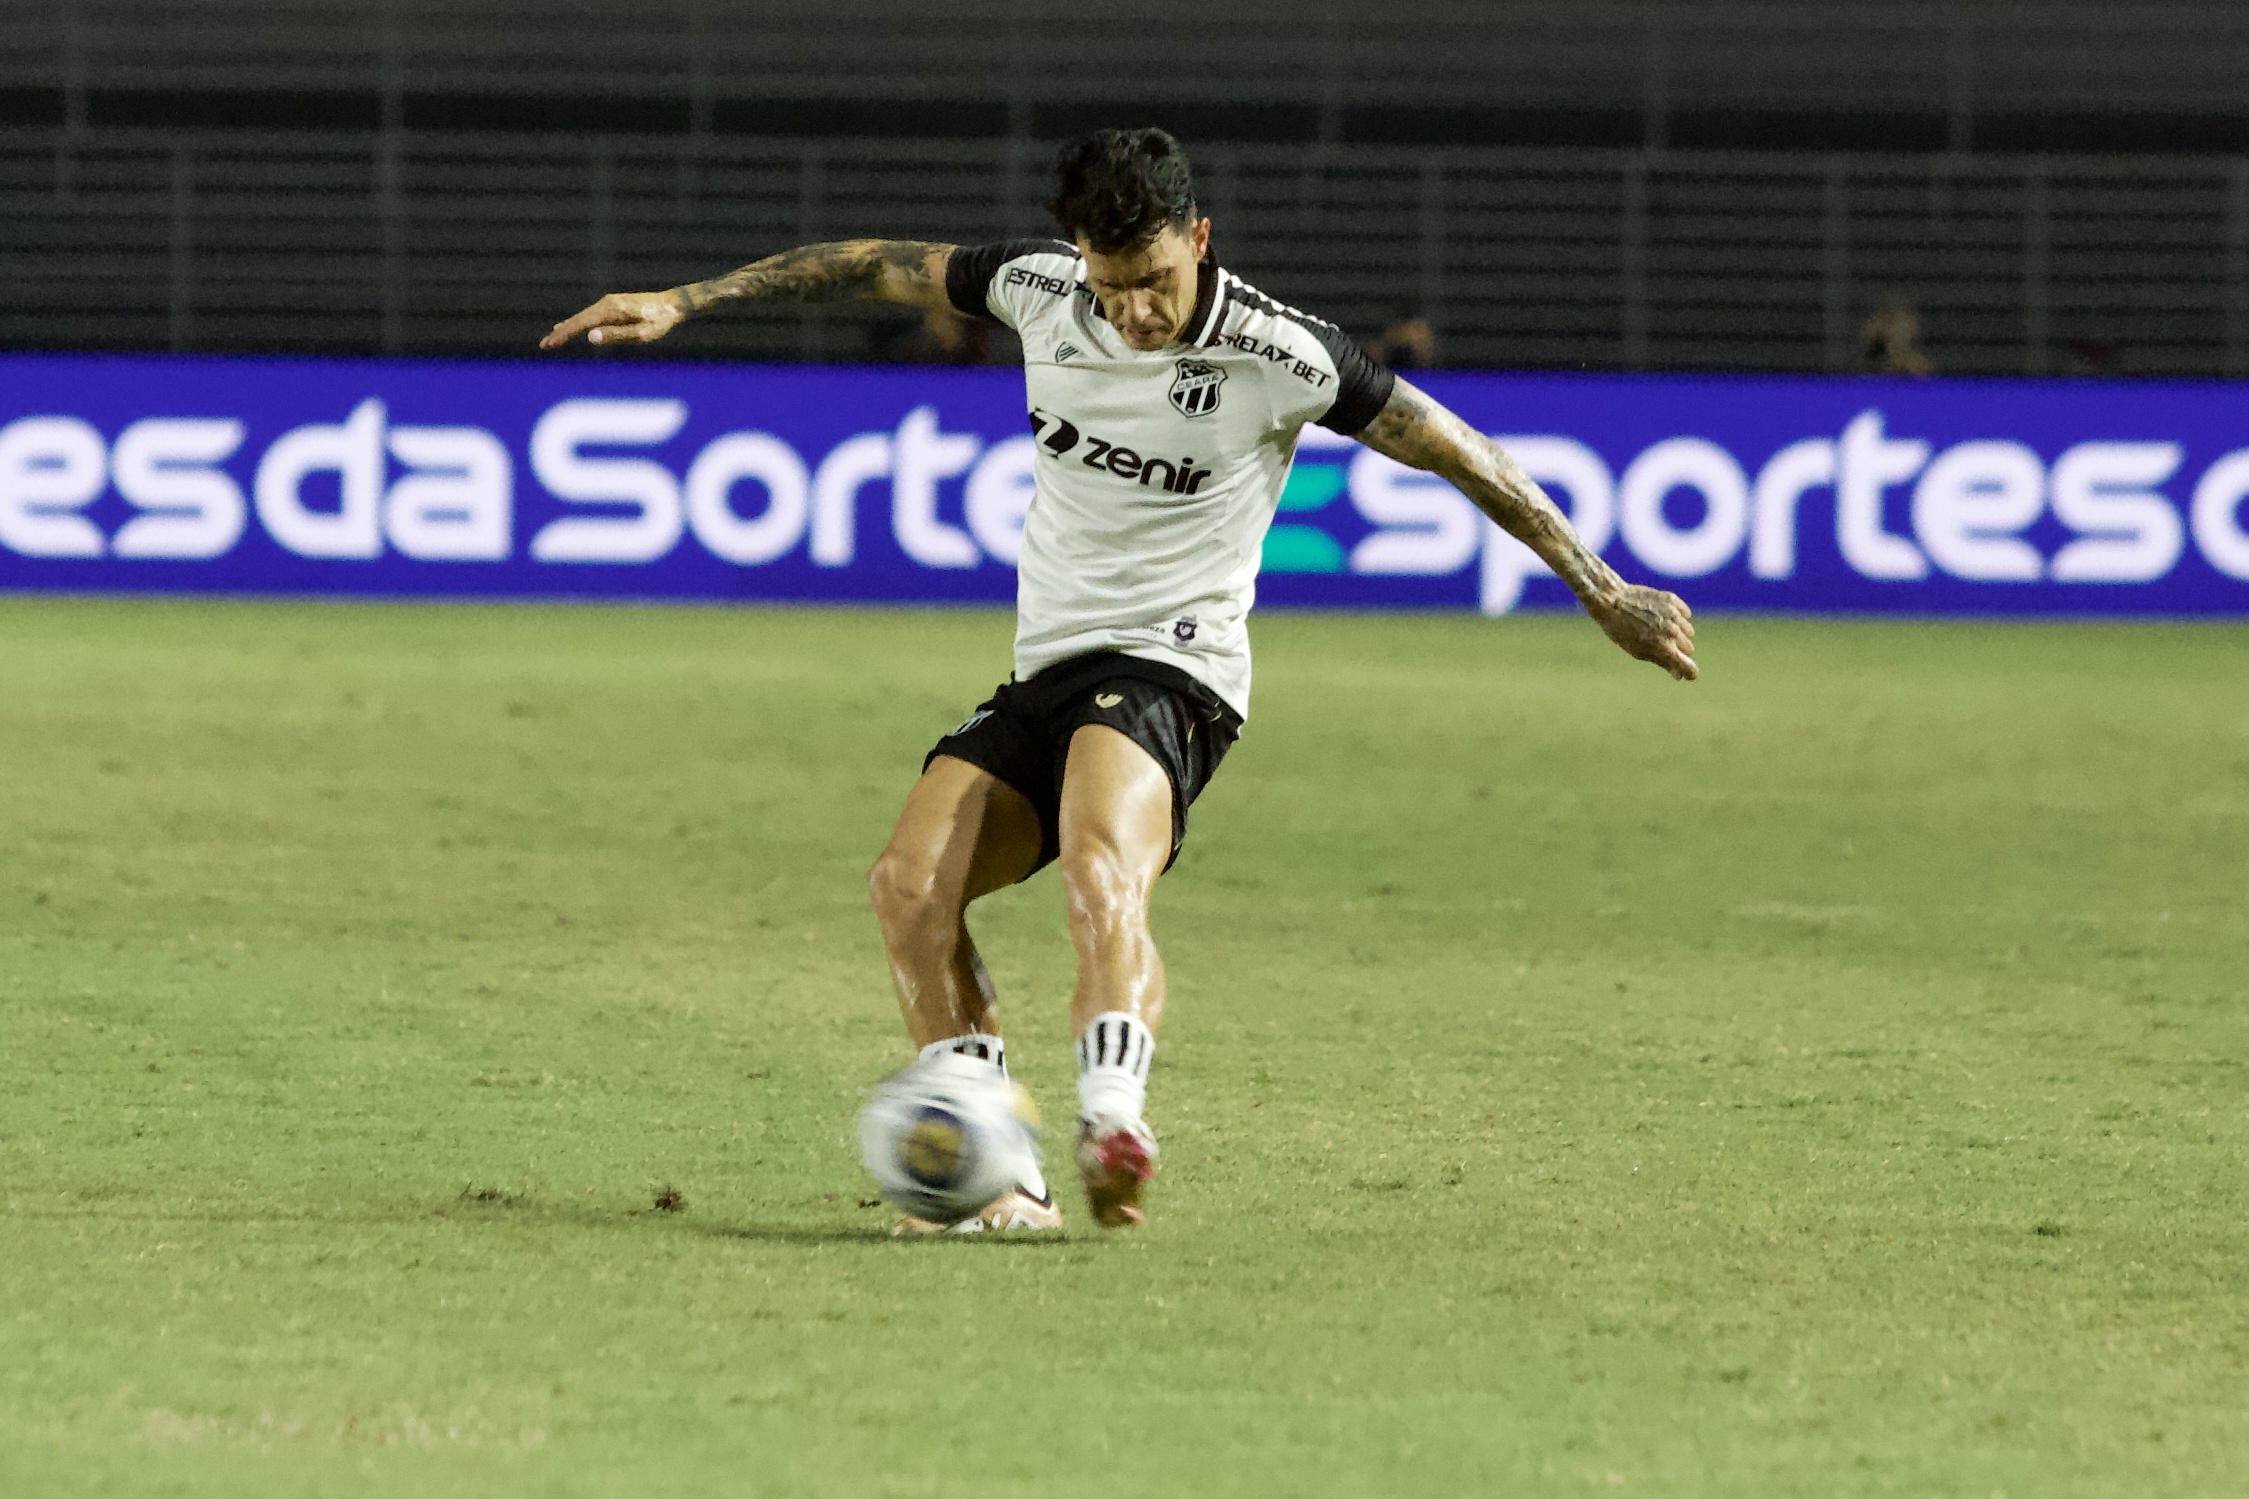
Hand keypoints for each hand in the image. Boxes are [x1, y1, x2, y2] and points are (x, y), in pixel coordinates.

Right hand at [539, 290, 688, 349]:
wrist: (674, 304)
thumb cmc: (660, 321)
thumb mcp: (641, 333)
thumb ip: (616, 335)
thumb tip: (590, 337)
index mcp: (611, 310)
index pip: (581, 324)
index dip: (564, 334)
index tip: (550, 344)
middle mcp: (606, 303)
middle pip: (578, 320)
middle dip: (560, 333)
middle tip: (543, 346)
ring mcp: (609, 303)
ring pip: (583, 317)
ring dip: (566, 329)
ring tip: (552, 339)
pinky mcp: (613, 306)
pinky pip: (590, 316)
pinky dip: (577, 323)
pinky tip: (569, 326)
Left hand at [1583, 584, 1697, 680]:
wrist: (1612, 601)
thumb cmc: (1621, 630)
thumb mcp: (1638, 651)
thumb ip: (1662, 662)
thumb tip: (1679, 676)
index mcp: (1664, 649)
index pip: (1689, 667)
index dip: (1689, 672)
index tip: (1687, 673)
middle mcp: (1672, 632)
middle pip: (1688, 648)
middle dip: (1678, 650)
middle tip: (1660, 644)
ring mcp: (1674, 615)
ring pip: (1688, 631)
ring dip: (1678, 633)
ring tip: (1659, 628)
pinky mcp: (1673, 600)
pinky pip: (1685, 614)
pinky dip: (1678, 617)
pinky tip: (1663, 616)